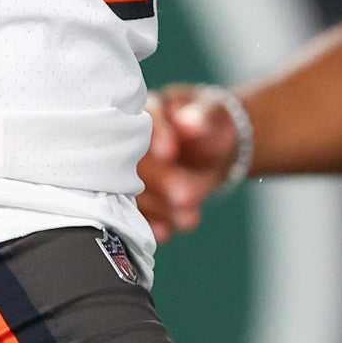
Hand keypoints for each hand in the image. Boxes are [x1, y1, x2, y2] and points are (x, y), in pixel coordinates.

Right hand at [137, 85, 243, 240]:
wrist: (213, 149)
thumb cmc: (211, 124)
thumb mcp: (215, 116)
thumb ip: (203, 119)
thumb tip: (190, 123)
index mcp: (148, 109)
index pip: (145, 118)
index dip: (156, 135)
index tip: (170, 152)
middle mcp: (128, 140)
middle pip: (135, 159)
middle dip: (161, 179)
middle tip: (185, 196)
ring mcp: (126, 170)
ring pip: (132, 190)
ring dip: (159, 207)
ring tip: (189, 219)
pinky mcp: (132, 198)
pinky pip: (136, 213)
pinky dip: (150, 224)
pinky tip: (165, 233)